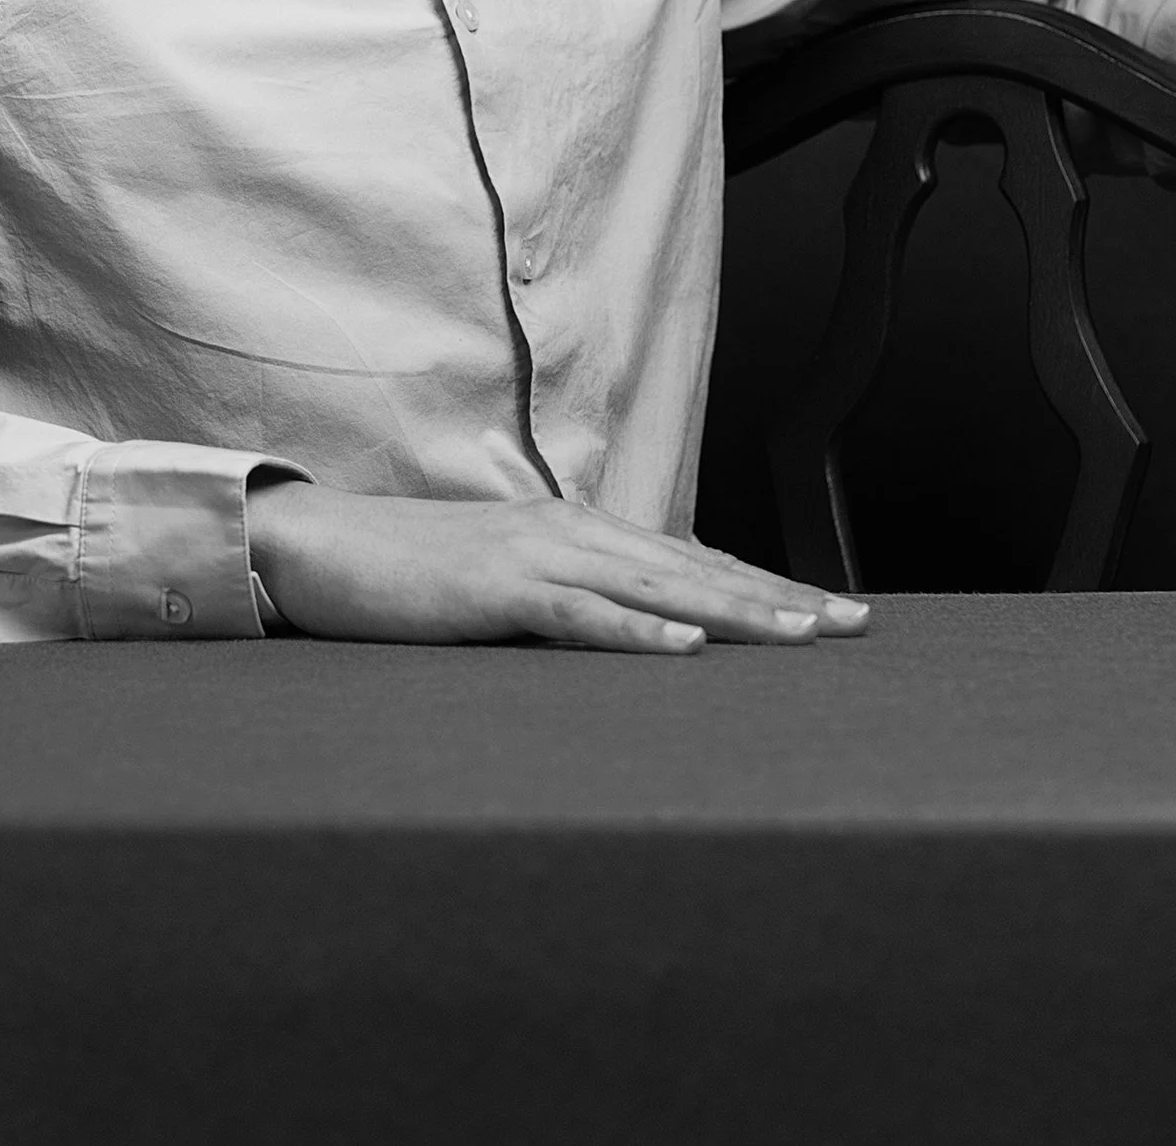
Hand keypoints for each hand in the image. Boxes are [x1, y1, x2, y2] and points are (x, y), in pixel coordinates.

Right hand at [245, 481, 870, 651]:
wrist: (322, 544)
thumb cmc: (414, 573)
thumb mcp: (509, 581)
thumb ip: (570, 593)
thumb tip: (635, 623)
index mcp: (580, 528)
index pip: (693, 559)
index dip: (765, 584)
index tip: (830, 610)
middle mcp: (573, 530)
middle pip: (696, 566)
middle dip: (778, 596)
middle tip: (853, 623)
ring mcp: (537, 555)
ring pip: (658, 585)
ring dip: (735, 611)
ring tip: (801, 636)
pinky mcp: (498, 588)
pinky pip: (580, 613)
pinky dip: (637, 630)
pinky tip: (686, 647)